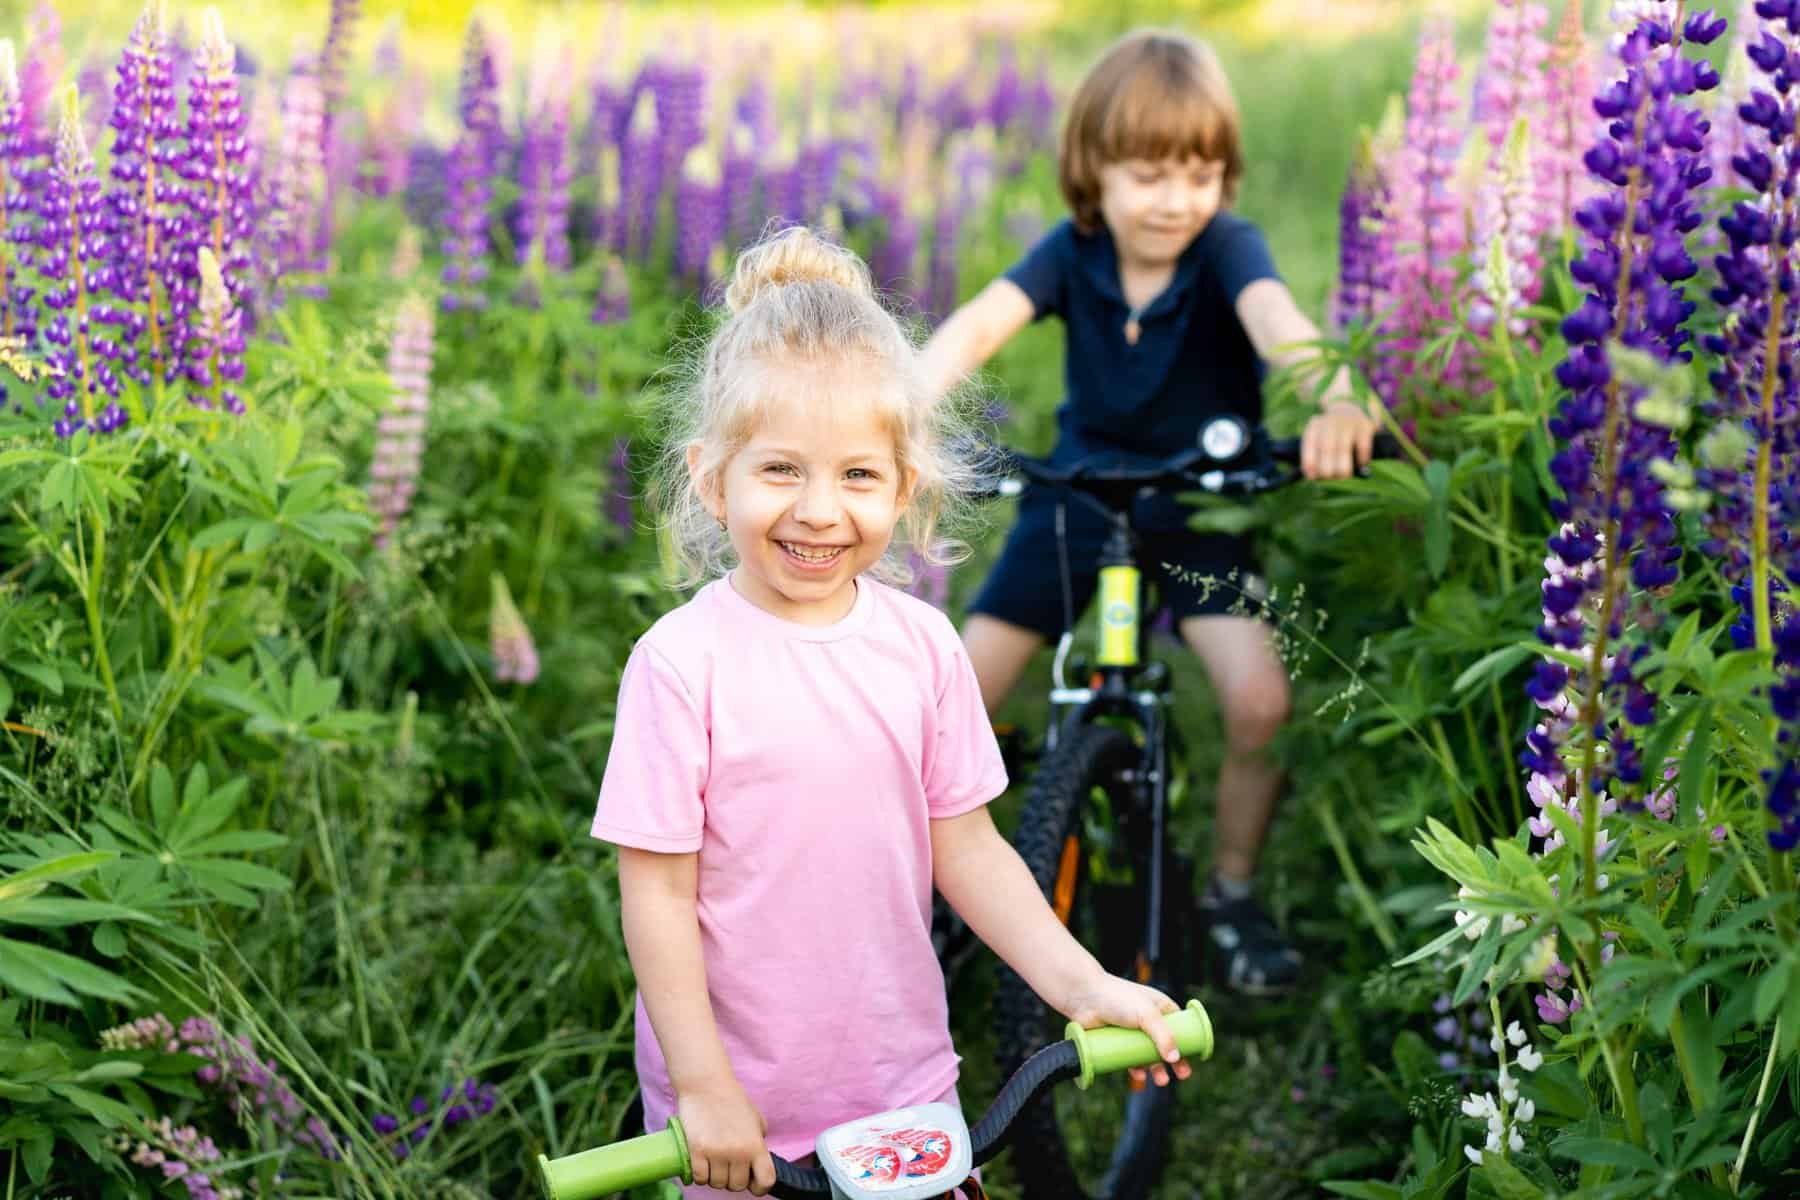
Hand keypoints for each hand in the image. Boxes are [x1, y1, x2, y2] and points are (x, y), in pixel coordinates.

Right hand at [677, 1080, 776, 1193]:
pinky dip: (700, 1175)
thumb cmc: (732, 1099)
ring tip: (713, 1162)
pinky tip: (701, 1163)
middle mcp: (738, 1152)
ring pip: (717, 1184)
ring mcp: (717, 1153)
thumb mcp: (755, 1118)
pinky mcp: (696, 1151)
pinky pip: (700, 1178)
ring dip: (715, 1177)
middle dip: (732, 1179)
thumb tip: (758, 1160)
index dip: (760, 1187)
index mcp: (756, 1144)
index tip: (752, 1182)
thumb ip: (759, 1140)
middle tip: (727, 1165)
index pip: (766, 1180)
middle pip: (737, 1186)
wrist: (706, 1084)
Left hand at [1060, 974, 1193, 1087]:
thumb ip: (1163, 1036)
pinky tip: (1139, 1075)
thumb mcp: (1146, 1014)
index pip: (1181, 1026)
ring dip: (1157, 1069)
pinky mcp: (1117, 1042)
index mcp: (1160, 1007)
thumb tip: (1175, 1059)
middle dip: (1175, 1061)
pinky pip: (1130, 1059)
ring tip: (1160, 1080)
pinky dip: (1137, 1068)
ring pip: (1149, 1054)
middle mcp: (1148, 1020)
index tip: (1194, 1057)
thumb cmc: (1117, 998)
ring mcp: (1133, 1032)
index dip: (1188, 1042)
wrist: (1083, 998)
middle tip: (1183, 1075)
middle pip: (1166, 1044)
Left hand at [1300, 400, 1378, 480]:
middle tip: (1330, 477)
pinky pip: (1363, 445)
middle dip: (1327, 467)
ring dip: (1343, 466)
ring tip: (1344, 475)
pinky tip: (1361, 464)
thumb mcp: (1319, 439)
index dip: (1309, 461)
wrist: (1351, 411)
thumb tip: (1313, 476)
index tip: (1311, 476)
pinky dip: (1361, 458)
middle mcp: (1330, 421)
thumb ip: (1314, 456)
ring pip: (1343, 448)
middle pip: (1326, 447)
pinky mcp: (1365, 425)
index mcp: (1315, 425)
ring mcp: (1348, 422)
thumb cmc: (1331, 435)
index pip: (1309, 443)